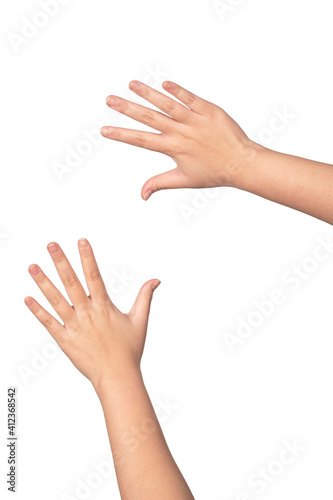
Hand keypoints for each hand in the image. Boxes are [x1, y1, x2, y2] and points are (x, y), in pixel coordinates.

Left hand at [24, 239, 160, 387]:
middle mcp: (87, 313)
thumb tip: (155, 280)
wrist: (117, 376)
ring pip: (56, 300)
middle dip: (61, 261)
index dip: (87, 257)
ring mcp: (74, 326)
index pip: (94, 276)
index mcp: (104, 306)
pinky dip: (38, 311)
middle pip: (71, 282)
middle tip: (51, 244)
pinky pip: (49, 323)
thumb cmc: (129, 350)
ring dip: (43, 282)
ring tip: (32, 266)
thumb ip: (145, 297)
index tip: (81, 241)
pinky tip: (28, 298)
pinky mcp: (64, 339)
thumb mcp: (140, 320)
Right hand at [101, 80, 257, 199]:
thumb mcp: (184, 180)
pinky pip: (191, 99)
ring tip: (131, 84)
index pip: (141, 141)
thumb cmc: (214, 173)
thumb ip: (160, 183)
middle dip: (127, 109)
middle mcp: (181, 134)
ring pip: (168, 105)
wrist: (241, 164)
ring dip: (149, 94)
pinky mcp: (209, 111)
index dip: (122, 135)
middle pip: (150, 119)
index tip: (104, 130)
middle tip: (109, 99)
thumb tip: (142, 194)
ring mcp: (195, 121)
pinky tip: (164, 83)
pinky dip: (178, 91)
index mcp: (173, 149)